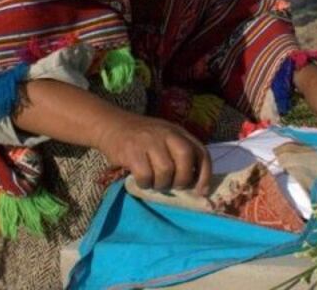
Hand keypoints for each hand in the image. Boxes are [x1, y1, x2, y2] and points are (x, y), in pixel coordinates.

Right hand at [94, 111, 211, 195]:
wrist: (112, 125)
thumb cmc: (142, 138)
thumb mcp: (165, 138)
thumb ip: (180, 154)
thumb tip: (195, 184)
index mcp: (178, 132)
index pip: (200, 152)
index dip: (205, 175)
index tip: (200, 191)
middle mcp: (166, 134)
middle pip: (185, 159)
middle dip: (182, 179)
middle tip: (173, 185)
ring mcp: (149, 141)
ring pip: (166, 171)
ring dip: (161, 184)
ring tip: (154, 182)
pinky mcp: (132, 152)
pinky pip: (146, 176)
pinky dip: (145, 184)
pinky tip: (141, 180)